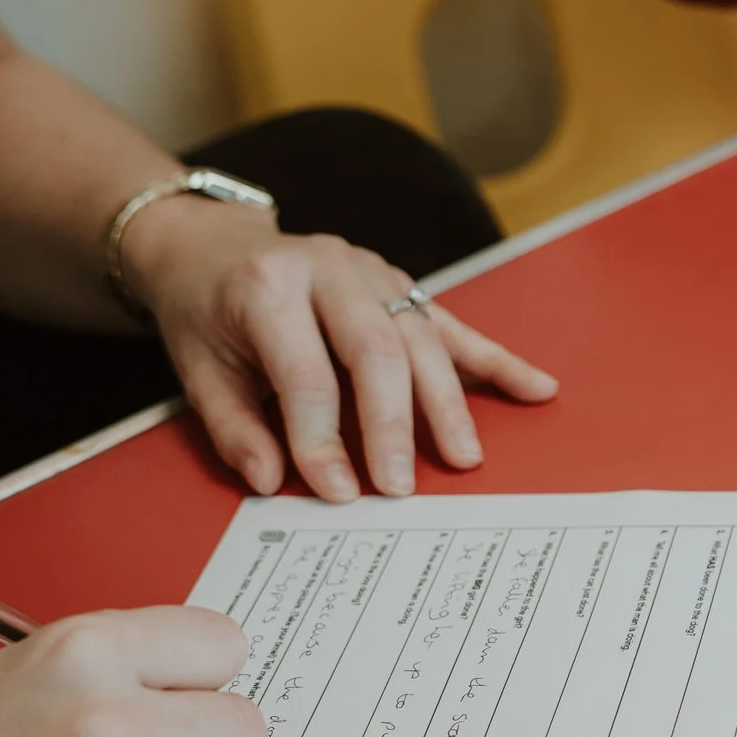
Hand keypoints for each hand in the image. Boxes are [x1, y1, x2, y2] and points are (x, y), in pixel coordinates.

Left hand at [123, 198, 558, 501]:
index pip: (306, 372)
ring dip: (447, 403)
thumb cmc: (207, 314)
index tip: (338, 492)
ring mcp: (373, 271)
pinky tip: (537, 389)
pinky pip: (453, 326)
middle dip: (394, 424)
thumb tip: (271, 480)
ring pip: (421, 338)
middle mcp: (328, 268)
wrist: (212, 244)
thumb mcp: (198, 370)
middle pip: (376, 351)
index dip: (322, 436)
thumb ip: (234, 428)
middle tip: (402, 487)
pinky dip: (497, 361)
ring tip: (463, 457)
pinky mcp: (401, 284)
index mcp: (267, 286)